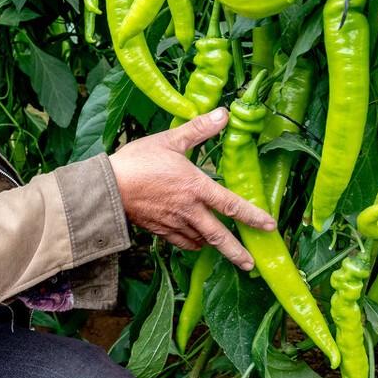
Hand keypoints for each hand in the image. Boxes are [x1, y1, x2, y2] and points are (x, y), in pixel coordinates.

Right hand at [108, 107, 273, 270]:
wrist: (108, 188)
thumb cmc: (138, 161)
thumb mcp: (170, 140)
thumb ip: (199, 129)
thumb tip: (224, 113)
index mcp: (196, 188)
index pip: (231, 205)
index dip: (252, 216)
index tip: (269, 226)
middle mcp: (189, 210)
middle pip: (219, 236)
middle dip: (237, 252)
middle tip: (251, 264)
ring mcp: (173, 223)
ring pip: (200, 241)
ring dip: (214, 248)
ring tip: (226, 254)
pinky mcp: (158, 229)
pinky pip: (180, 242)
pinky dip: (191, 244)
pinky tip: (195, 243)